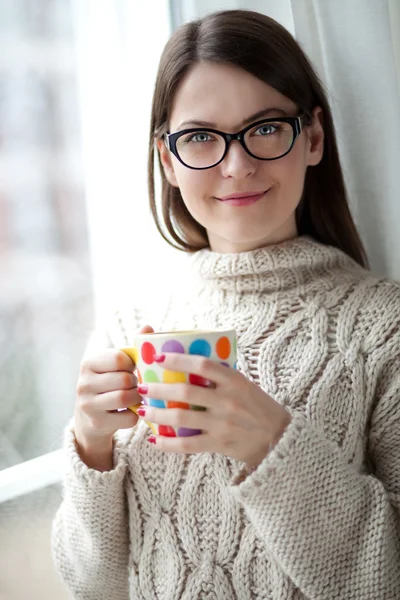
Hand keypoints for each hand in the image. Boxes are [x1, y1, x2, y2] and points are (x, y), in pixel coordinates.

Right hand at [74, 325, 153, 447]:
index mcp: (88, 363)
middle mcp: (83, 383)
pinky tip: (132, 410)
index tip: (131, 368)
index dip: (131, 364)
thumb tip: (148, 327)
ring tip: (136, 396)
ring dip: (138, 398)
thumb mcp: (116, 364)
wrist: (90, 417)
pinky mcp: (97, 423)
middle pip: (124, 379)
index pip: (118, 358)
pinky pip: (128, 418)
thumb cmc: (109, 383)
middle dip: (136, 382)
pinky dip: (136, 414)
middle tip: (135, 384)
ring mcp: (88, 405)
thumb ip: (133, 347)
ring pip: (126, 398)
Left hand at [137, 352, 291, 467]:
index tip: (159, 358)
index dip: (179, 360)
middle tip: (142, 387)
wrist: (278, 438)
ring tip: (143, 412)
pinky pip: (187, 445)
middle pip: (185, 393)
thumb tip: (190, 363)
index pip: (202, 365)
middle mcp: (227, 401)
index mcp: (234, 381)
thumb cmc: (258, 406)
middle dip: (159, 390)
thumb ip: (221, 376)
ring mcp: (222, 424)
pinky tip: (154, 441)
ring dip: (158, 415)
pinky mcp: (219, 444)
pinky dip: (168, 444)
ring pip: (181, 419)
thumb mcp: (245, 384)